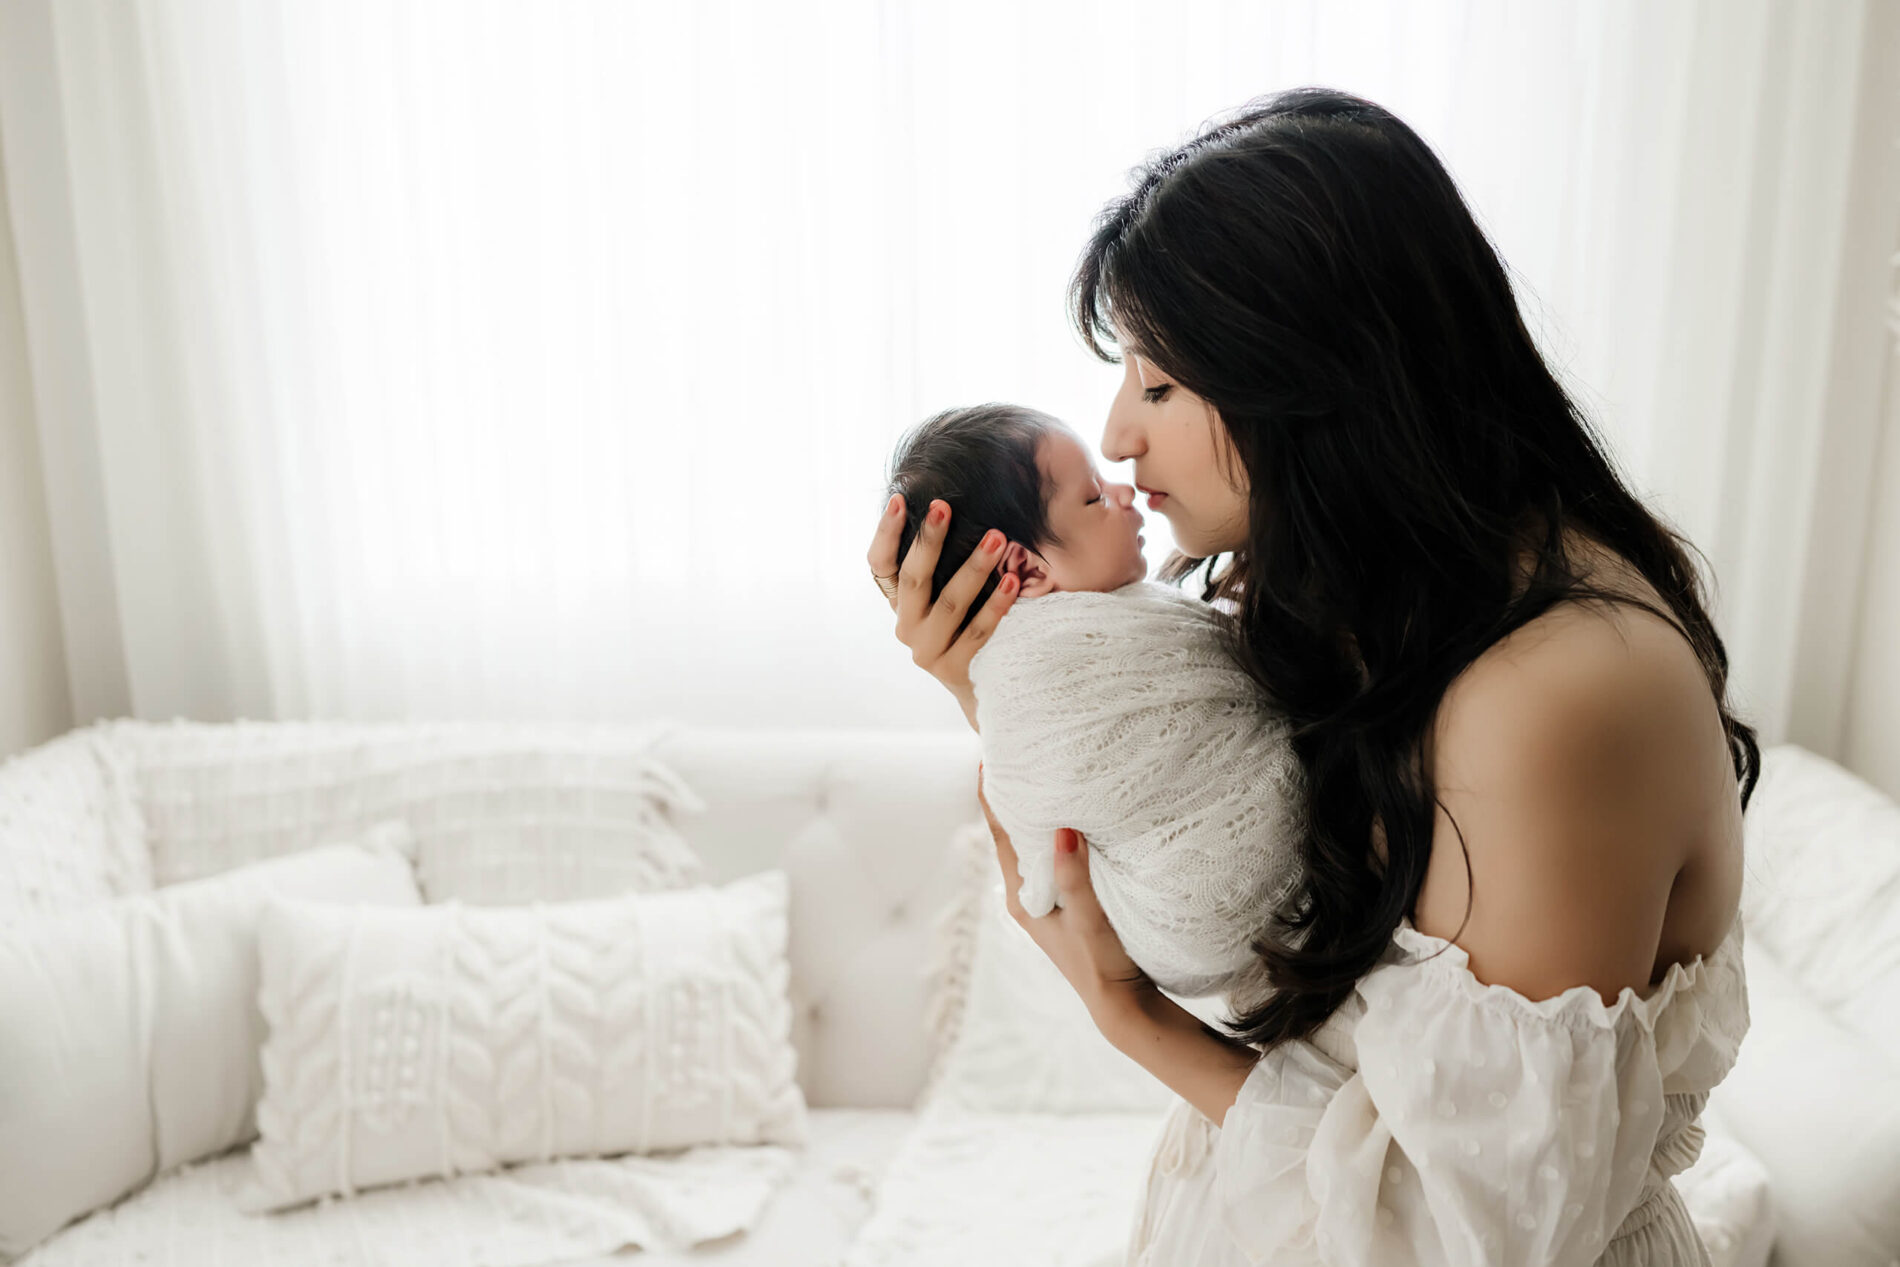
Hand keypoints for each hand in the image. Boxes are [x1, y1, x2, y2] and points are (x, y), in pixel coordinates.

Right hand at [867, 494, 1019, 711]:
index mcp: (899, 603)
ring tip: (996, 538)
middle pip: (913, 579)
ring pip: (949, 603)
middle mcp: (906, 626)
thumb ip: (941, 562)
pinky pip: (977, 632)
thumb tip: (952, 504)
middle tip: (944, 507)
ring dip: (973, 567)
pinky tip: (1013, 581)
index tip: (899, 499)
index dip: (886, 533)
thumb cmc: (965, 626)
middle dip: (929, 540)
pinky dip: (995, 605)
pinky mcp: (954, 669)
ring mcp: (928, 650)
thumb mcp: (944, 593)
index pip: (880, 564)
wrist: (984, 687)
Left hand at [976, 761, 1156, 1023]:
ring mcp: (1048, 900)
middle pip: (1013, 836)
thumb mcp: (1088, 919)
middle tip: (1015, 757)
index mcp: (1022, 898)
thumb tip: (1062, 828)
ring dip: (1036, 816)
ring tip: (1040, 777)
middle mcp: (1028, 896)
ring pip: (1035, 847)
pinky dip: (1057, 835)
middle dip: (1013, 799)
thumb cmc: (1100, 964)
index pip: (1000, 837)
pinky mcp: (1068, 903)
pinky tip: (1071, 820)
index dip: (991, 799)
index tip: (985, 761)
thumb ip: (1074, 876)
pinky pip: (1055, 858)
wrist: (1122, 1005)